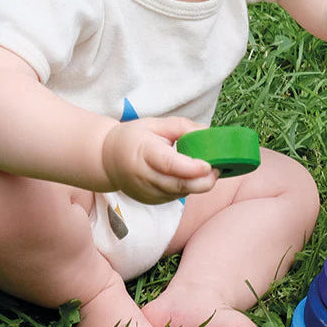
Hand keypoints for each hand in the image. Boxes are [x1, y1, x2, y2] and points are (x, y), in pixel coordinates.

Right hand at [101, 117, 218, 203]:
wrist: (108, 160)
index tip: (209, 165)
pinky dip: (188, 188)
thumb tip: (209, 132)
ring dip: (199, 184)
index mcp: (144, 153)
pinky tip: (193, 176)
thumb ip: (182, 127)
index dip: (190, 167)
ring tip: (209, 169)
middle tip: (219, 167)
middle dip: (203, 180)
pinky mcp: (152, 201)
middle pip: (178, 185)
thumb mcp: (154, 124)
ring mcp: (147, 193)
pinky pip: (176, 197)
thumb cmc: (133, 138)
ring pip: (180, 193)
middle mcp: (144, 177)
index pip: (168, 164)